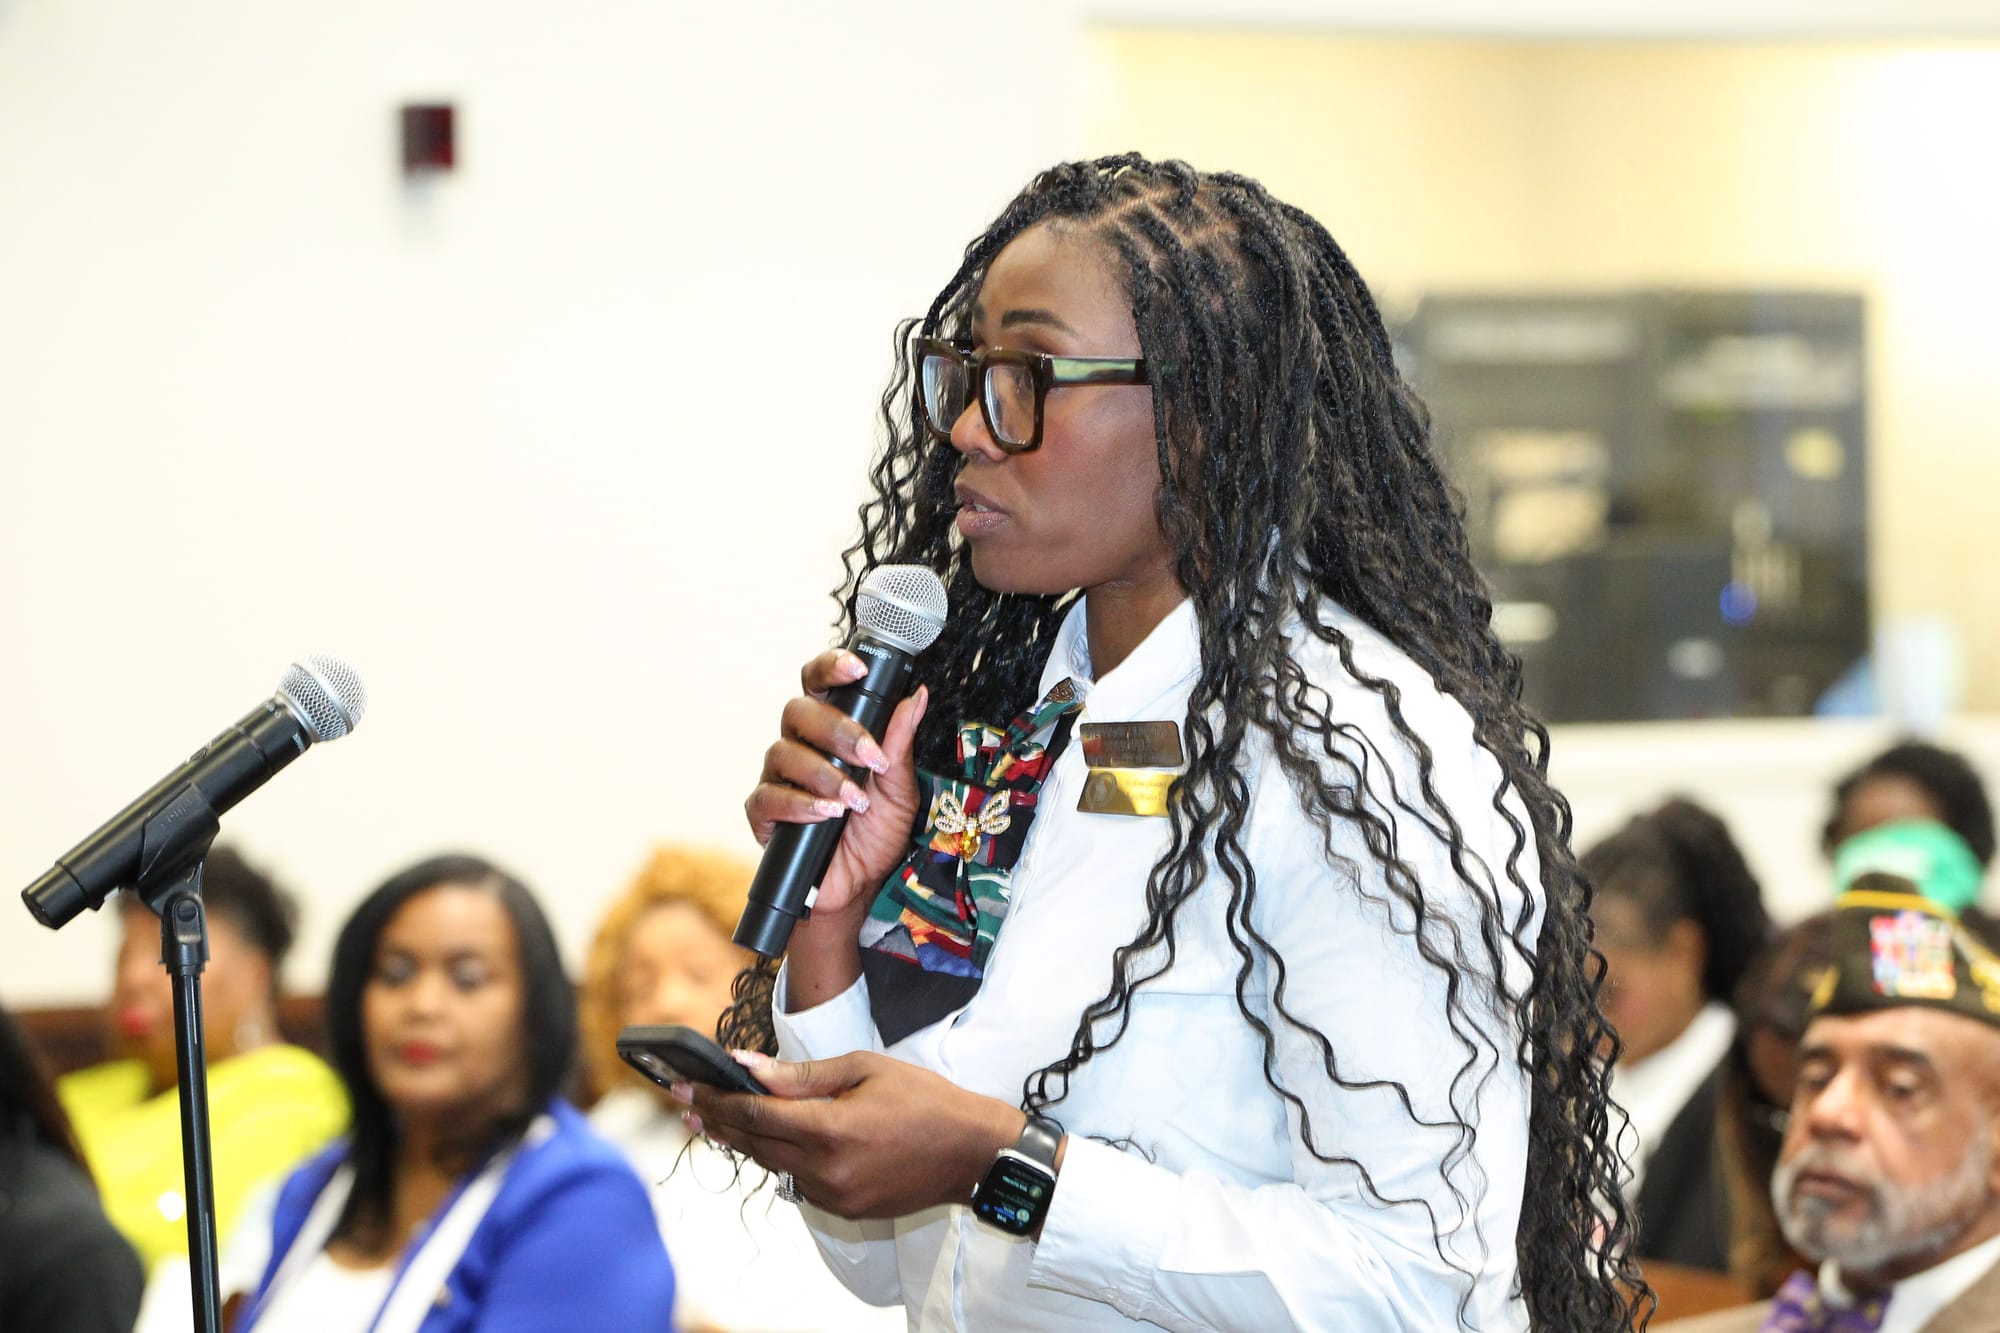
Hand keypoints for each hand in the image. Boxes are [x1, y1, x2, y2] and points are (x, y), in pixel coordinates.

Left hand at [678, 1050, 1023, 1220]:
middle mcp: (824, 1170)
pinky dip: (778, 1158)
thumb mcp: (864, 1069)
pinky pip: (797, 1181)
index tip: (685, 1086)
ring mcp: (833, 1195)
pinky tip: (766, 1140)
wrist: (972, 1153)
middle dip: (717, 1119)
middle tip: (685, 1101)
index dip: (715, 1099)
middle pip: (754, 1144)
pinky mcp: (843, 1208)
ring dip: (743, 1141)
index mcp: (829, 1130)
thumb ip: (801, 1074)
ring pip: (772, 1165)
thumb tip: (748, 1066)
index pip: (754, 1115)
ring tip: (713, 1119)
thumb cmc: (925, 1101)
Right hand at [744, 650, 929, 921]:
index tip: (858, 669)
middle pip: (799, 712)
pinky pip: (769, 797)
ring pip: (783, 753)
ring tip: (854, 800)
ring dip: (825, 774)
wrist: (858, 887)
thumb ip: (900, 742)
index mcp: (829, 731)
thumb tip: (918, 696)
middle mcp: (799, 746)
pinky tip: (827, 814)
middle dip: (838, 731)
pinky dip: (801, 804)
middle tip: (871, 759)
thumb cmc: (876, 833)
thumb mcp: (899, 788)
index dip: (831, 667)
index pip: (819, 684)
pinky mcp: (763, 814)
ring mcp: (777, 778)